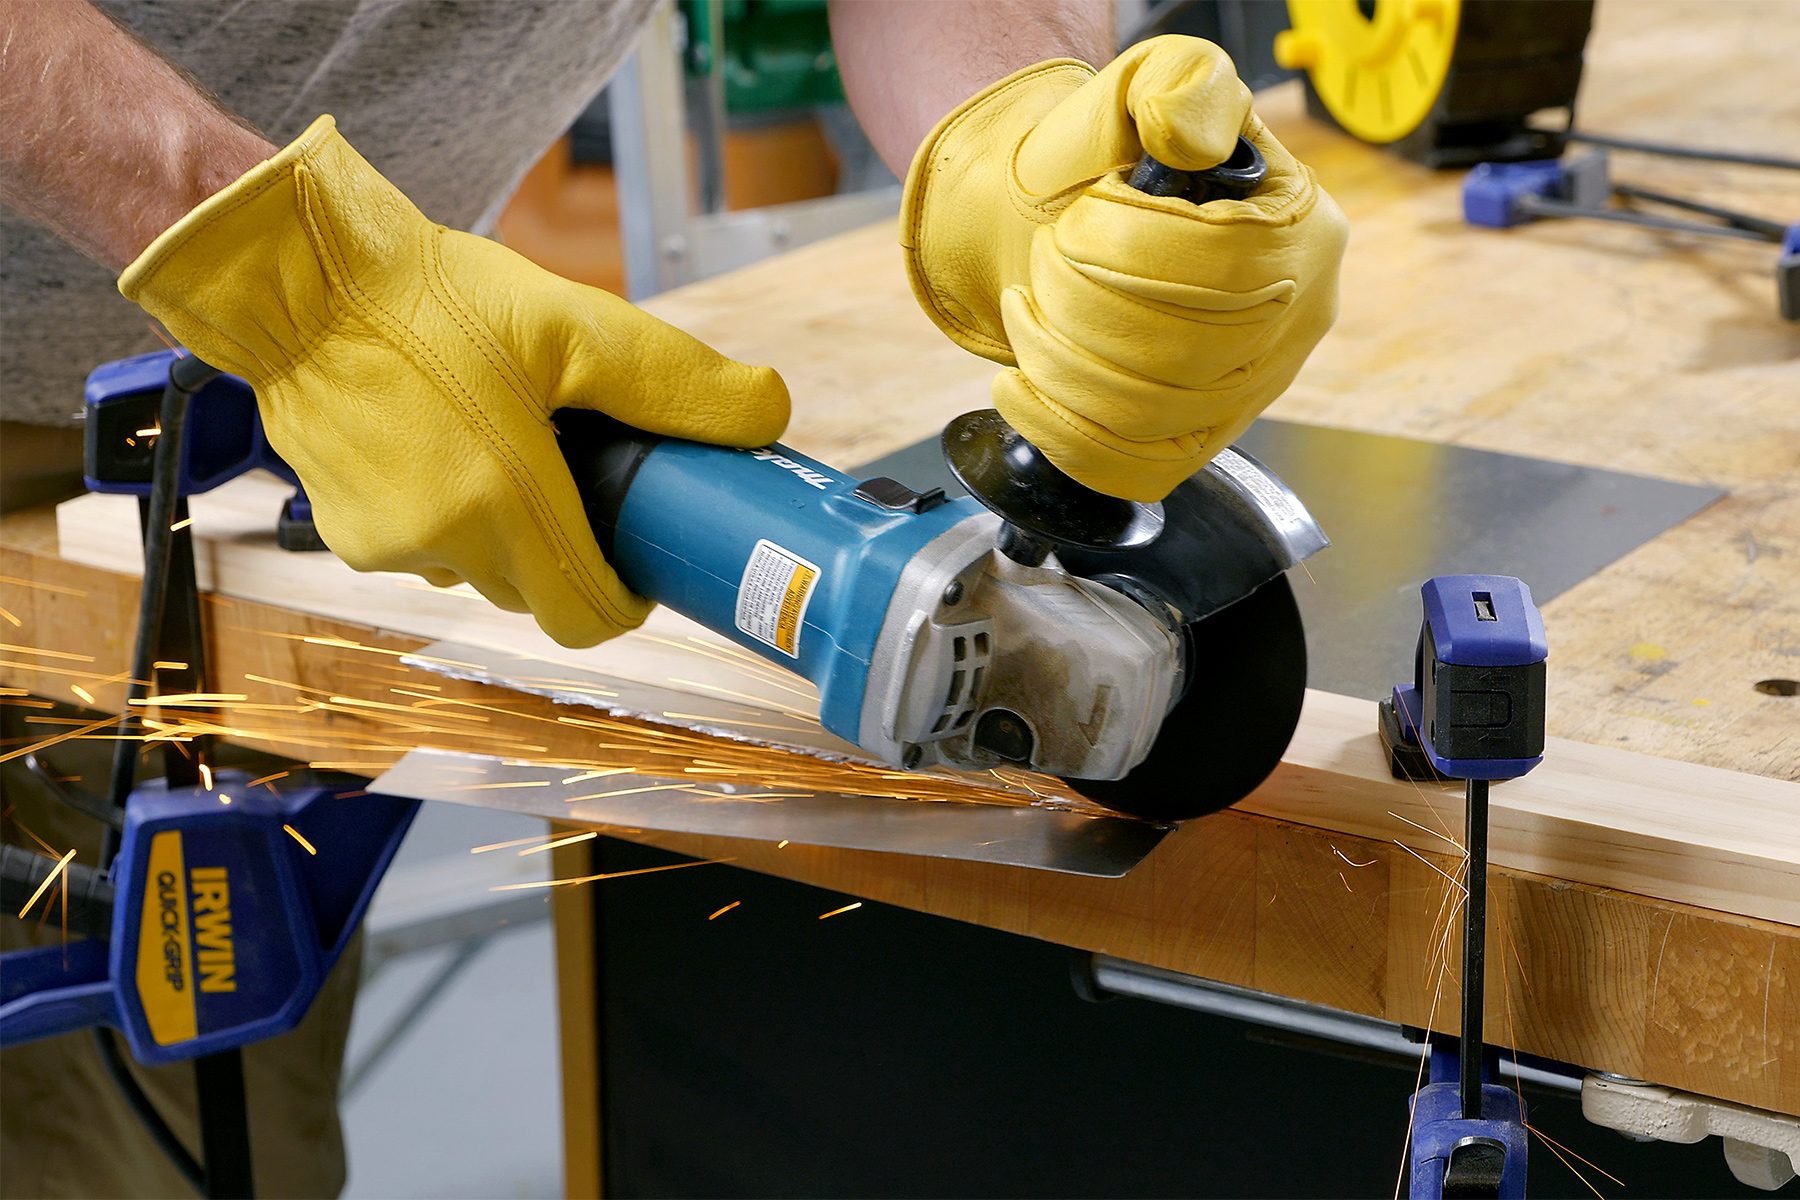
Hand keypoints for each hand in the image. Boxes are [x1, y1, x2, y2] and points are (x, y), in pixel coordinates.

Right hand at [120, 116, 788, 647]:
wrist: (294, 278)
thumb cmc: (426, 297)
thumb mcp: (572, 323)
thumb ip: (677, 379)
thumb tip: (769, 411)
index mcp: (505, 501)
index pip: (587, 615)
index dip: (627, 597)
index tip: (643, 559)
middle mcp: (442, 542)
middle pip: (538, 594)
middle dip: (570, 550)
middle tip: (585, 479)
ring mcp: (387, 545)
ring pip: (480, 572)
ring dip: (506, 531)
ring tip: (511, 445)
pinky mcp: (346, 533)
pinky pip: (424, 549)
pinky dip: (448, 516)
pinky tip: (448, 446)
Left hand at [901, 35, 1347, 501]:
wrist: (1078, 212)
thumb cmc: (1115, 150)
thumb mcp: (1152, 84)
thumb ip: (1181, 89)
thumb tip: (1189, 138)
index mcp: (1300, 225)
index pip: (1222, 262)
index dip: (1127, 248)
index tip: (1071, 221)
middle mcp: (1297, 314)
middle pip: (1188, 349)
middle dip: (1083, 307)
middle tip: (1037, 269)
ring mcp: (1256, 386)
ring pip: (1156, 414)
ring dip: (1062, 364)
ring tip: (1022, 316)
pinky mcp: (1206, 436)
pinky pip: (1141, 468)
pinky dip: (1064, 436)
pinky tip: (1019, 392)